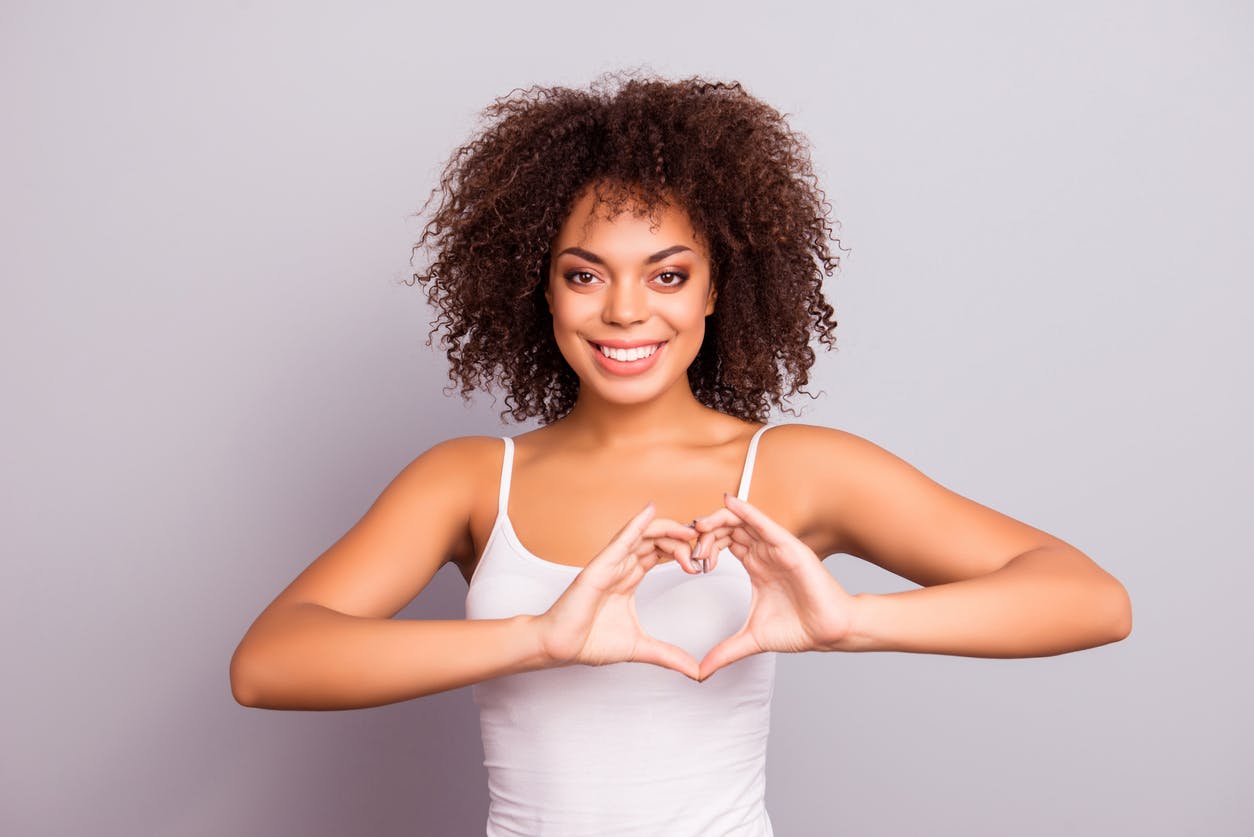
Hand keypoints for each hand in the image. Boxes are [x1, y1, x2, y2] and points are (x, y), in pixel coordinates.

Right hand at [536, 503, 701, 679]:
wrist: (559, 647)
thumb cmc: (588, 641)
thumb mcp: (640, 648)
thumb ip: (668, 656)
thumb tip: (695, 671)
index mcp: (628, 579)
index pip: (659, 554)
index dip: (682, 551)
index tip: (703, 559)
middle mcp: (620, 567)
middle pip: (656, 541)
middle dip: (681, 540)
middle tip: (704, 546)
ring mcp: (610, 564)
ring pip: (643, 536)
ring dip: (668, 532)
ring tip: (690, 533)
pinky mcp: (600, 566)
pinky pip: (621, 539)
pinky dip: (637, 524)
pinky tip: (651, 511)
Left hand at [693, 494, 856, 679]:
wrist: (829, 632)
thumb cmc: (799, 628)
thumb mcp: (750, 639)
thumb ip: (724, 652)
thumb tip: (701, 673)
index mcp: (756, 565)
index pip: (724, 542)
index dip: (703, 546)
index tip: (689, 563)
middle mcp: (764, 552)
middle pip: (728, 528)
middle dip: (704, 534)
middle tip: (688, 549)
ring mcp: (776, 547)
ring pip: (741, 521)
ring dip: (717, 521)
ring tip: (697, 528)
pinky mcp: (789, 547)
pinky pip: (764, 523)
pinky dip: (746, 511)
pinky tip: (729, 503)